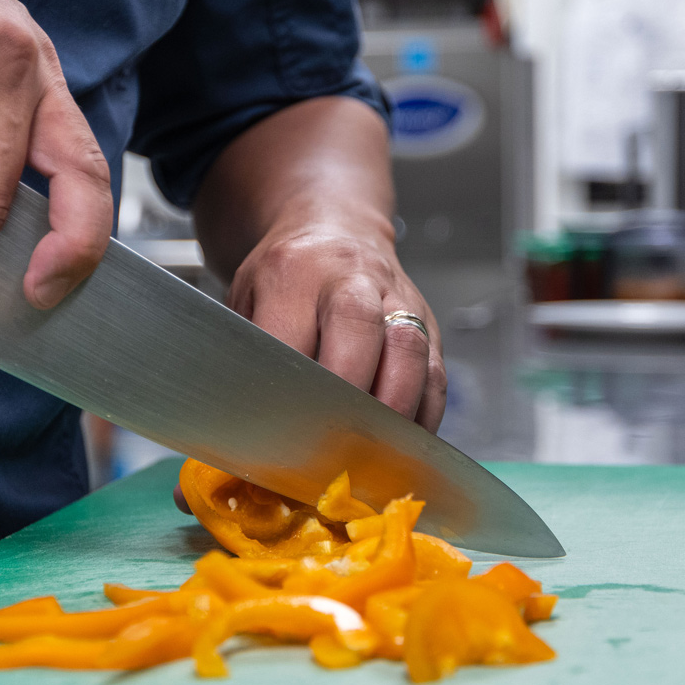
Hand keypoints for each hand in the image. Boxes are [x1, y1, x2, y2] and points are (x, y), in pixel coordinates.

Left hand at [225, 211, 446, 431]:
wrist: (334, 231)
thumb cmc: (285, 276)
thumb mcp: (248, 298)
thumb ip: (251, 351)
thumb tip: (252, 421)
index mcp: (292, 271)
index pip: (290, 335)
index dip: (288, 389)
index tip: (281, 433)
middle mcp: (349, 277)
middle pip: (357, 328)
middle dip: (346, 393)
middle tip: (332, 444)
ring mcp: (396, 298)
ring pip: (408, 350)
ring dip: (391, 410)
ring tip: (372, 453)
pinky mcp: (428, 322)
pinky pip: (435, 373)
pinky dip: (421, 415)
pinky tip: (400, 445)